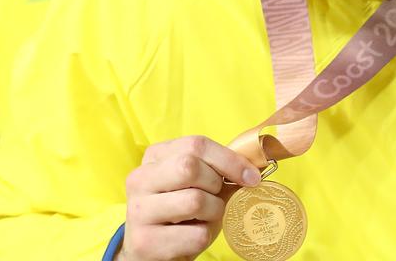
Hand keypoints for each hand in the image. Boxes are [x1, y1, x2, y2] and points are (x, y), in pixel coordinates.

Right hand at [118, 135, 260, 260]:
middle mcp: (139, 179)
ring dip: (213, 213)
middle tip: (217, 199)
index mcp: (154, 157)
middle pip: (190, 167)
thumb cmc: (181, 213)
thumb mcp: (195, 185)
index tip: (252, 176)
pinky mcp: (145, 242)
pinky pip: (196, 235)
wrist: (151, 249)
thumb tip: (256, 167)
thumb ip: (218, 171)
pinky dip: (204, 237)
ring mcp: (138, 211)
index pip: (196, 145)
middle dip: (215, 185)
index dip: (229, 159)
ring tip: (204, 219)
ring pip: (195, 201)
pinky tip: (190, 237)